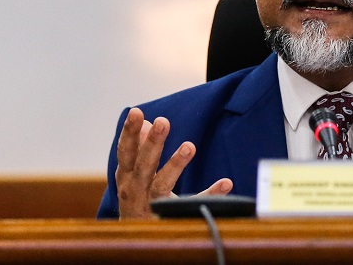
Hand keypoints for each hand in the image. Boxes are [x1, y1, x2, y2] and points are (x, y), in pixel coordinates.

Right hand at [114, 107, 232, 218]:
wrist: (133, 240)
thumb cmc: (136, 197)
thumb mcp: (132, 173)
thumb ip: (139, 149)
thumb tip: (147, 121)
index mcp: (125, 176)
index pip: (126, 151)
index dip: (130, 132)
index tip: (137, 112)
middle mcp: (135, 190)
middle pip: (143, 165)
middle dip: (152, 144)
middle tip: (163, 122)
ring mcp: (152, 205)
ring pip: (163, 185)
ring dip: (175, 165)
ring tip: (189, 145)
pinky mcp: (172, 219)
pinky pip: (193, 206)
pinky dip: (210, 194)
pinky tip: (226, 182)